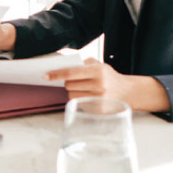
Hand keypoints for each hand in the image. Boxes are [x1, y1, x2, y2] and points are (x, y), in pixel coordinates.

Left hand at [44, 57, 170, 112]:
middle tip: (75, 81)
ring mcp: (99, 99)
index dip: (56, 74)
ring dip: (72, 92)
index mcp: (97, 71)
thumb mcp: (99, 64)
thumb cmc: (108, 76)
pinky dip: (79, 100)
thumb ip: (81, 62)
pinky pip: (79, 104)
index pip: (71, 73)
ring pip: (71, 96)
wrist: (127, 92)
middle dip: (67, 83)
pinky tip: (88, 96)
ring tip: (82, 89)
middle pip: (69, 85)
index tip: (44, 76)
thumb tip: (61, 62)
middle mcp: (99, 85)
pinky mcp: (98, 110)